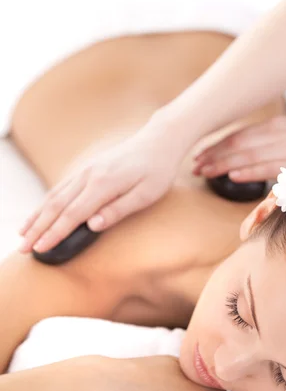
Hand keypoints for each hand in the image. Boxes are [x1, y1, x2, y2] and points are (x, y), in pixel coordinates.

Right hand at [19, 114, 183, 253]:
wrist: (158, 141)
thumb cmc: (157, 171)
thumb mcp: (146, 195)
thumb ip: (118, 210)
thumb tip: (92, 226)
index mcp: (103, 184)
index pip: (72, 214)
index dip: (54, 234)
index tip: (39, 249)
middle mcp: (88, 176)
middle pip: (56, 206)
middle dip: (37, 229)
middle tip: (21, 248)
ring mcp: (85, 171)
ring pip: (53, 196)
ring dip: (36, 217)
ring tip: (22, 234)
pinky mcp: (86, 170)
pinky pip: (60, 188)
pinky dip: (45, 203)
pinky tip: (38, 214)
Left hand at [193, 116, 285, 181]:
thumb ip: (267, 143)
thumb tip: (243, 157)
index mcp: (274, 126)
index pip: (237, 134)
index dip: (214, 144)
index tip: (197, 153)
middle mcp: (277, 134)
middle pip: (236, 144)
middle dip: (212, 155)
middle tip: (193, 165)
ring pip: (247, 156)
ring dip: (222, 165)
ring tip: (204, 172)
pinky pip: (268, 168)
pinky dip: (248, 172)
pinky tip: (231, 175)